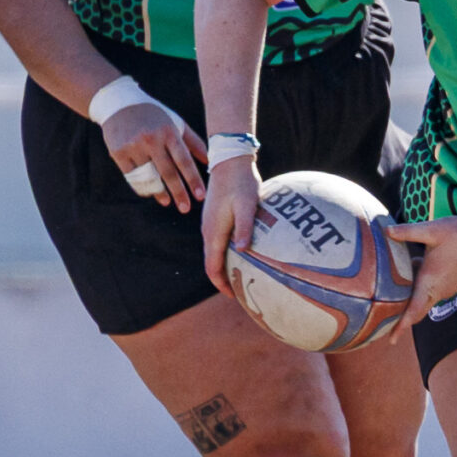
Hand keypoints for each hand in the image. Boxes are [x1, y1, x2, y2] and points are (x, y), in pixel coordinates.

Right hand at [104, 102, 206, 211]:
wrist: (119, 104)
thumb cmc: (154, 115)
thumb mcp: (176, 123)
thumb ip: (194, 142)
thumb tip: (210, 161)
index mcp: (169, 131)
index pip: (184, 160)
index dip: (193, 180)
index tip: (200, 196)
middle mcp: (151, 139)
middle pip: (167, 172)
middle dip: (179, 192)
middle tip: (186, 208)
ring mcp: (133, 146)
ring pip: (149, 177)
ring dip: (159, 192)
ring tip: (168, 201)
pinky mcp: (118, 152)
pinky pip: (132, 176)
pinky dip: (142, 187)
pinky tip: (150, 192)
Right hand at [201, 157, 261, 287]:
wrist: (229, 161)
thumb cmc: (241, 182)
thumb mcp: (248, 204)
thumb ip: (245, 227)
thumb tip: (243, 249)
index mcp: (214, 231)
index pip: (212, 266)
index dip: (221, 284)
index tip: (234, 296)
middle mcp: (208, 230)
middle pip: (212, 262)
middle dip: (224, 279)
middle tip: (241, 290)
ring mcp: (210, 223)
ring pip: (215, 252)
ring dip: (224, 265)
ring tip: (242, 275)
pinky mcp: (215, 217)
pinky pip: (218, 241)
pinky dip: (226, 252)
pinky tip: (242, 252)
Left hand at [386, 215, 456, 329]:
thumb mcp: (431, 230)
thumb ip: (407, 232)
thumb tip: (385, 230)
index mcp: (430, 282)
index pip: (413, 311)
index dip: (401, 326)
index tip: (391, 340)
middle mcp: (439, 290)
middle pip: (417, 310)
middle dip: (403, 318)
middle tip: (385, 324)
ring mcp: (448, 288)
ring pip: (425, 297)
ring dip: (412, 294)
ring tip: (395, 286)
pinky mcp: (454, 282)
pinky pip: (434, 289)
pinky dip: (423, 284)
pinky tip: (416, 263)